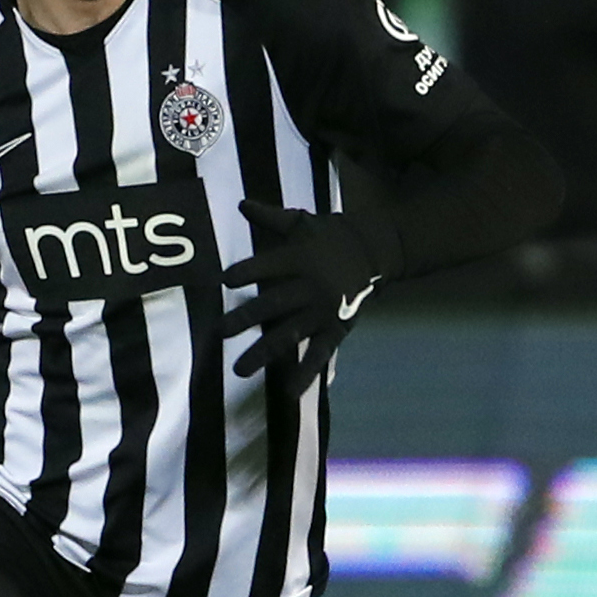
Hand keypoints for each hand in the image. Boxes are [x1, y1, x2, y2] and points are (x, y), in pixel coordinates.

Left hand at [216, 197, 381, 397]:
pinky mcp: (335, 328)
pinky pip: (319, 354)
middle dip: (244, 319)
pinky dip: (305, 374)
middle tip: (219, 332)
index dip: (246, 272)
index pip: (266, 266)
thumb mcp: (302, 221)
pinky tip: (289, 392)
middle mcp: (309, 287)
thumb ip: (271, 216)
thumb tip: (241, 204)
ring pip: (289, 334)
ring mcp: (322, 311)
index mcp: (298, 258)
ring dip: (263, 353)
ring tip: (239, 370)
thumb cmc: (331, 235)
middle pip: (272, 304)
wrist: (377, 250)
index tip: (225, 281)